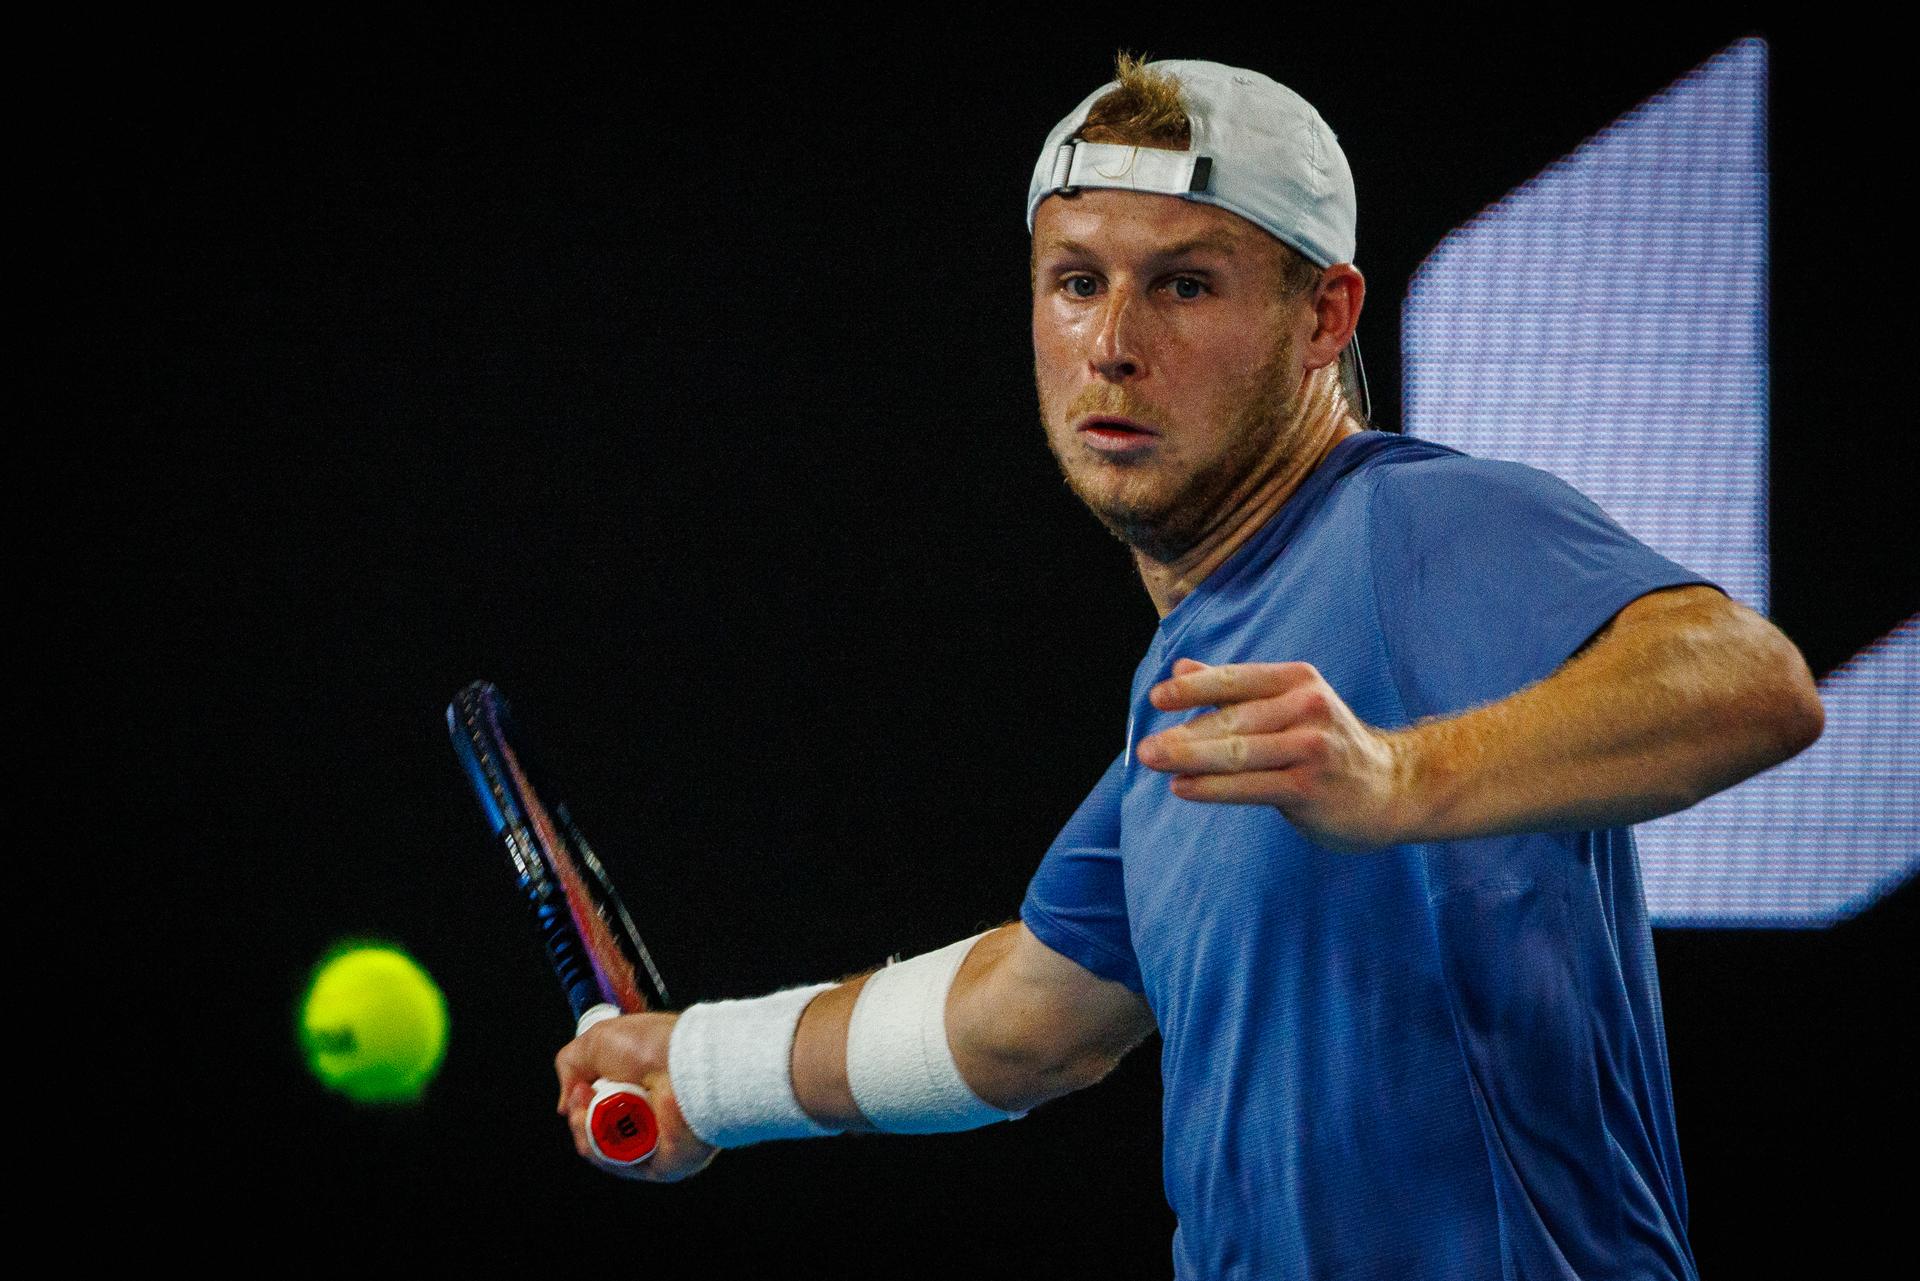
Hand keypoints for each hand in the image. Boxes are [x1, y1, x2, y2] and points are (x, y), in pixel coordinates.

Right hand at [554, 1011, 717, 1181]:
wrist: (683, 1062)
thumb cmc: (650, 1045)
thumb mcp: (596, 1043)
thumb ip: (571, 1067)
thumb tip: (566, 1105)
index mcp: (641, 1091)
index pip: (602, 1110)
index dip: (582, 1104)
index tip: (578, 1088)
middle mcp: (651, 1118)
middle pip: (598, 1135)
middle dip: (580, 1119)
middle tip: (581, 1096)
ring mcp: (658, 1144)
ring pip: (604, 1153)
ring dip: (585, 1132)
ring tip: (588, 1106)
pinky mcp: (664, 1165)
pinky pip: (621, 1167)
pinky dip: (601, 1151)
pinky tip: (600, 1126)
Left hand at [1135, 658, 1410, 851]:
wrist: (1392, 788)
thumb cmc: (1326, 744)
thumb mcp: (1289, 704)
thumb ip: (1235, 688)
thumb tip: (1179, 667)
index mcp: (1298, 680)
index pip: (1236, 680)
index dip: (1195, 689)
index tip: (1157, 698)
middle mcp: (1307, 707)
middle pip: (1231, 721)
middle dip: (1183, 735)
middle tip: (1144, 750)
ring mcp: (1311, 747)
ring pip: (1236, 753)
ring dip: (1189, 759)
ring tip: (1153, 762)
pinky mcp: (1309, 787)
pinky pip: (1249, 786)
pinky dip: (1211, 787)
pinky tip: (1182, 788)